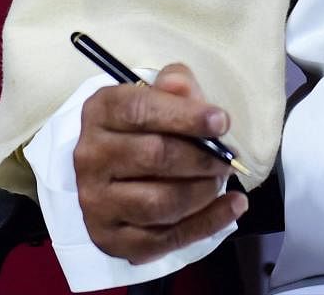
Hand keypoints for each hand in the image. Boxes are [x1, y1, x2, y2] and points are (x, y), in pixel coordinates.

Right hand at [73, 64, 246, 263]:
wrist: (114, 167)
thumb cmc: (145, 123)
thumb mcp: (159, 94)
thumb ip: (175, 84)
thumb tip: (179, 85)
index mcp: (101, 112)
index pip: (141, 111)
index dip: (186, 116)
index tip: (222, 122)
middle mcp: (90, 158)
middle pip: (154, 157)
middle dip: (201, 157)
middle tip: (227, 157)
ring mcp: (96, 203)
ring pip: (159, 203)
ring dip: (203, 192)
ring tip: (222, 179)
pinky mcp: (110, 239)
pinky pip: (163, 238)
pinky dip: (206, 223)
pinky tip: (233, 206)